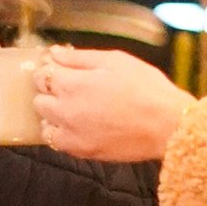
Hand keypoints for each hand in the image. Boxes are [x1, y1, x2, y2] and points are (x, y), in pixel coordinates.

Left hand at [34, 47, 192, 164]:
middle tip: (70, 89)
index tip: (60, 70)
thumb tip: (54, 54)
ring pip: (45, 124)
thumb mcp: (115, 61)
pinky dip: (62, 134)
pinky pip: (57, 143)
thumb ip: (80, 58)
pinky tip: (79, 126)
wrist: (168, 125)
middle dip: (50, 92)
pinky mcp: (82, 152)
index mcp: (73, 84)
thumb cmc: (146, 89)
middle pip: (39, 100)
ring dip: (53, 115)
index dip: (49, 70)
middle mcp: (66, 110)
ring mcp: (72, 134)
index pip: (42, 76)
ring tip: (74, 110)